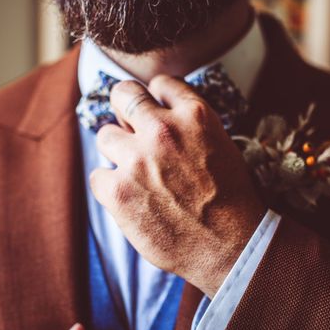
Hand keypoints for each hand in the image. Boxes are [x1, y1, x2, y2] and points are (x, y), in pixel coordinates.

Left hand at [90, 75, 264, 296]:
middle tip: (130, 129)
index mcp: (195, 115)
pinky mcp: (118, 190)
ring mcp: (137, 159)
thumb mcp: (222, 147)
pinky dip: (110, 187)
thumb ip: (191, 128)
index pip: (160, 83)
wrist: (231, 246)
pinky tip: (130, 200)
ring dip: (117, 152)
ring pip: (105, 135)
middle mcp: (162, 130)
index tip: (156, 113)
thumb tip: (158, 121)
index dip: (156, 99)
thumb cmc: (231, 201)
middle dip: (124, 108)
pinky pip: (98, 176)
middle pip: (122, 94)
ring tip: (135, 174)